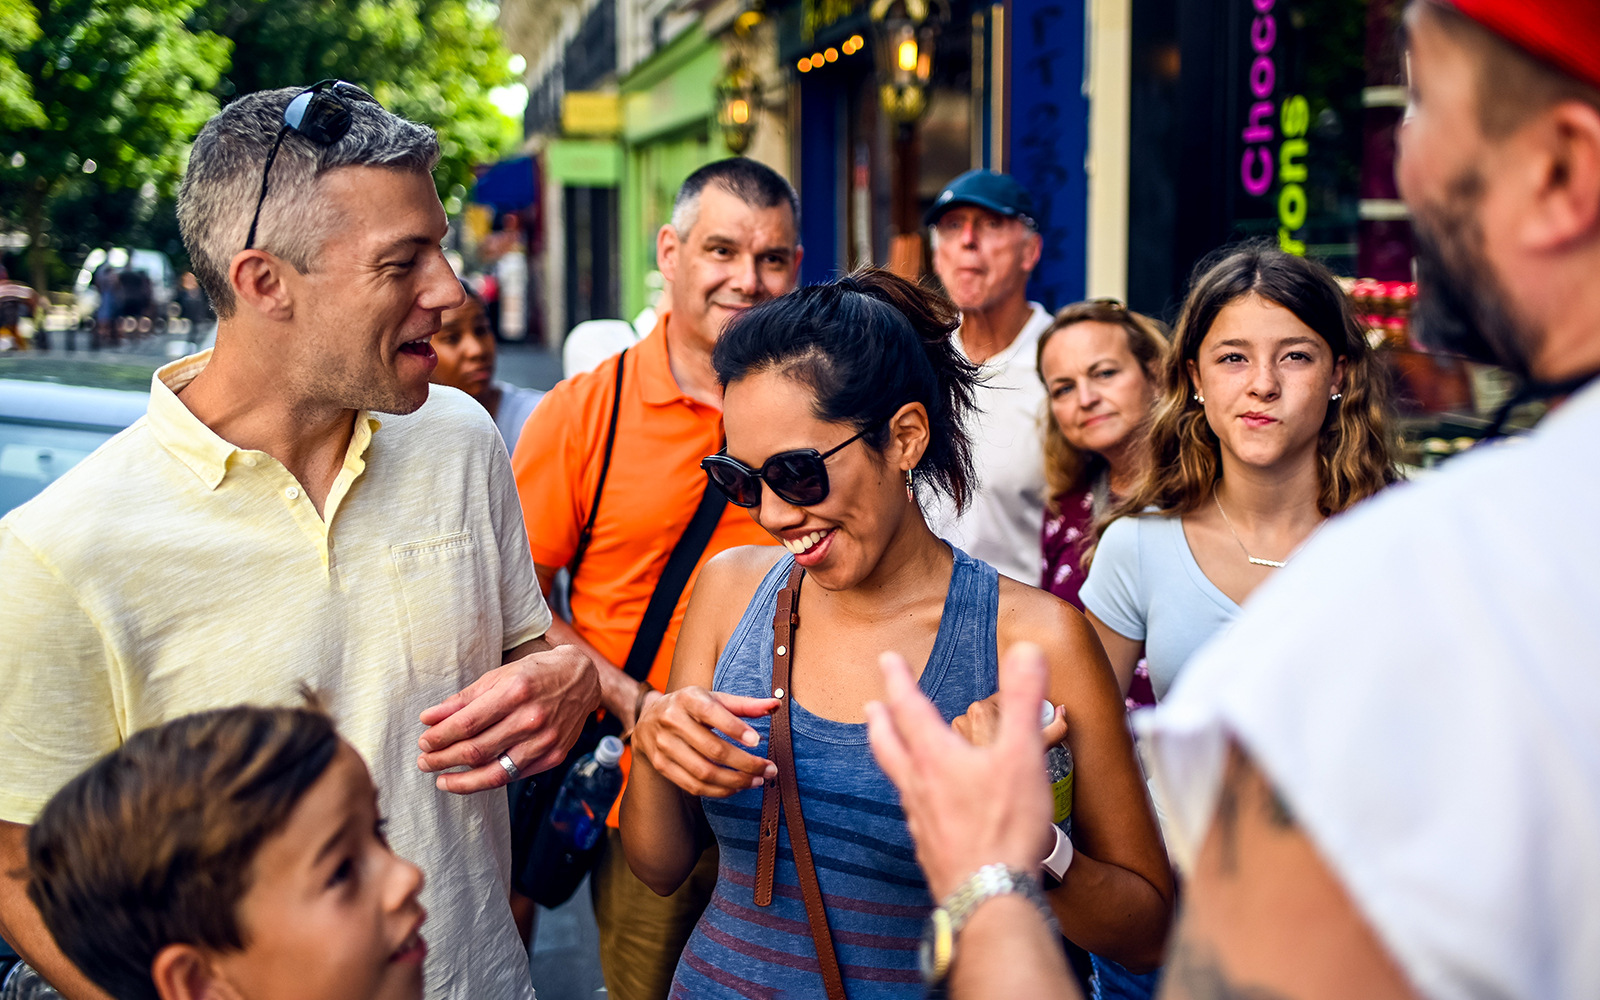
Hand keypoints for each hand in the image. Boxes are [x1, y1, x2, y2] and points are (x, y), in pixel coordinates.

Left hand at [416, 644, 599, 792]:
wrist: (581, 679)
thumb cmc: (536, 674)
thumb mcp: (498, 676)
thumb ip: (463, 699)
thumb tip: (429, 718)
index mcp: (515, 692)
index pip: (466, 723)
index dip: (440, 737)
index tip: (424, 742)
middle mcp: (532, 718)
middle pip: (476, 750)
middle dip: (443, 759)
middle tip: (425, 762)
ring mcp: (545, 741)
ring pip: (495, 773)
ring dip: (462, 781)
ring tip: (442, 780)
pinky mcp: (553, 756)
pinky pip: (514, 775)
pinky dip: (489, 780)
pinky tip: (473, 778)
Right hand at [633, 686, 779, 797]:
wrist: (650, 719)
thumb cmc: (691, 707)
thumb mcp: (714, 699)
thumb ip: (745, 705)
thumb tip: (775, 706)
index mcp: (688, 699)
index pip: (713, 714)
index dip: (736, 729)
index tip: (758, 741)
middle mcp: (672, 721)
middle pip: (713, 749)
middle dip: (746, 763)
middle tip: (769, 769)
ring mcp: (664, 745)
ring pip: (704, 772)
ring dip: (735, 781)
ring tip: (757, 780)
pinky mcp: (662, 766)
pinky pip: (693, 786)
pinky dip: (718, 791)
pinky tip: (736, 787)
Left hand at [866, 643, 1056, 900]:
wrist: (989, 896)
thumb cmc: (1005, 827)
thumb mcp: (1022, 754)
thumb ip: (1024, 700)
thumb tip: (1027, 650)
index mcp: (936, 758)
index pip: (910, 708)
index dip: (898, 680)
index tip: (887, 660)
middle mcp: (919, 787)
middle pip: (889, 746)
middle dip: (880, 722)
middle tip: (871, 707)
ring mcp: (921, 821)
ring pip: (899, 780)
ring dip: (894, 758)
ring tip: (896, 752)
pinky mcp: (931, 849)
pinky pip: (915, 815)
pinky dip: (914, 799)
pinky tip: (925, 808)